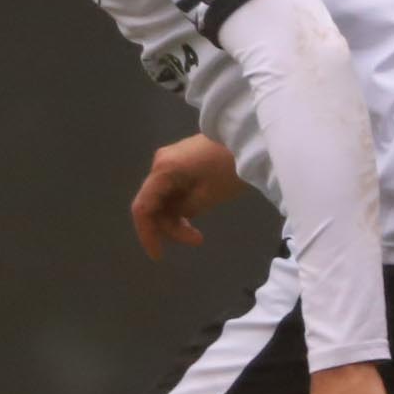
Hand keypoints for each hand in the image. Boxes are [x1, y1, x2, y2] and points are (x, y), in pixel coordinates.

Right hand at [129, 134, 243, 260]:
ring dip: (176, 218)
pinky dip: (180, 207)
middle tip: (196, 239)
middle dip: (168, 227)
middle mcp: (160, 164)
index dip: (147, 234)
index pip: (142, 208)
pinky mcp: (183, 162)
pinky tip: (194, 216)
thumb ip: (183, 211)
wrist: (250, 137)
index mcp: (162, 170)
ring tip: (198, 233)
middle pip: (153, 204)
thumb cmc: (230, 167)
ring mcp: (171, 162)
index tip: (160, 256)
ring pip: (163, 199)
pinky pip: (173, 190)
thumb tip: (173, 217)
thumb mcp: (207, 196)